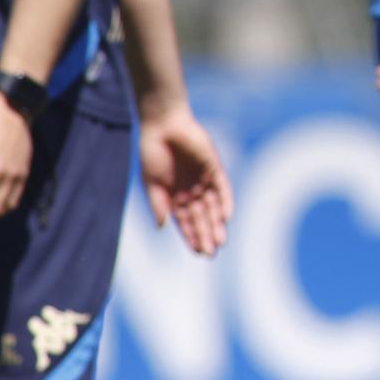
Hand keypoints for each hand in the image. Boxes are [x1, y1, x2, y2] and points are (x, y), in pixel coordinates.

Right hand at [139, 103, 233, 255]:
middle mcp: (193, 189)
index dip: (192, 236)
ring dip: (217, 223)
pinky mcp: (214, 167)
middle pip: (202, 217)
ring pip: (214, 206)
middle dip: (206, 234)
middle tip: (211, 253)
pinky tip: (227, 217)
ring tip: (221, 241)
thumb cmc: (153, 152)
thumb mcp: (152, 183)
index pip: (187, 221)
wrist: (162, 125)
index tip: (197, 253)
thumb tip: (162, 227)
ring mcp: (204, 179)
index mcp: (177, 195)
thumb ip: (159, 204)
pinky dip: (225, 202)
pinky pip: (223, 188)